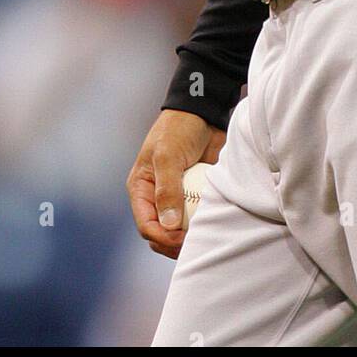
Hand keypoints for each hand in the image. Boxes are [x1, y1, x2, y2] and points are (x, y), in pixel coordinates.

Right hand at [127, 109, 226, 257]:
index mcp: (142, 189)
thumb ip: (168, 189)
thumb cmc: (179, 129)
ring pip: (180, 229)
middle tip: (195, 243)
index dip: (162, 237)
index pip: (146, 225)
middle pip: (161, 233)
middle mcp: (156, 197)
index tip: (181, 239)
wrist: (204, 113)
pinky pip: (197, 216)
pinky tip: (214, 224)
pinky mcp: (195, 194)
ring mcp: (177, 197)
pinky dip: (203, 223)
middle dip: (175, 243)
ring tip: (205, 237)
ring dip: (190, 236)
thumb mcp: (168, 156)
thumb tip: (170, 225)